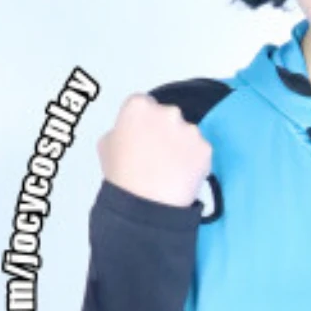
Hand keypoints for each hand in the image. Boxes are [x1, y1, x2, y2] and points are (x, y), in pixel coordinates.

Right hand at [97, 94, 211, 207]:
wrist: (145, 205)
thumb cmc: (123, 178)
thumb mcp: (105, 146)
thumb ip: (120, 130)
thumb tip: (127, 133)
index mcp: (139, 106)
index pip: (144, 105)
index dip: (143, 122)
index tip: (142, 136)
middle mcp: (167, 111)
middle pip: (168, 116)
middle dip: (164, 132)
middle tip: (156, 157)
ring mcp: (189, 129)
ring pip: (187, 134)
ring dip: (181, 147)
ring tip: (168, 170)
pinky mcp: (205, 148)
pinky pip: (200, 152)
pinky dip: (194, 162)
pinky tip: (180, 176)